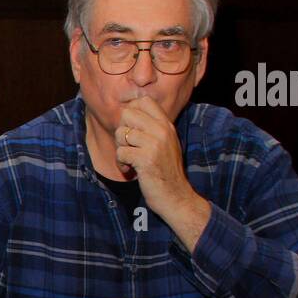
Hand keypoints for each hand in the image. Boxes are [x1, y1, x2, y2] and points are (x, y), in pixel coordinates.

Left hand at [116, 95, 211, 251]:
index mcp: (166, 125)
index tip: (130, 128)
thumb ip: (151, 128)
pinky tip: (130, 171)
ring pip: (121, 134)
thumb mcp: (164, 144)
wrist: (176, 196)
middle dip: (122, 131)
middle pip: (127, 114)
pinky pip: (121, 153)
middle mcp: (162, 131)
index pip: (144, 101)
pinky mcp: (146, 159)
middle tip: (128, 146)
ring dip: (121, 150)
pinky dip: (121, 164)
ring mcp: (155, 144)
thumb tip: (126, 112)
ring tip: (130, 161)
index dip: (130, 111)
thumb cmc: (165, 171)